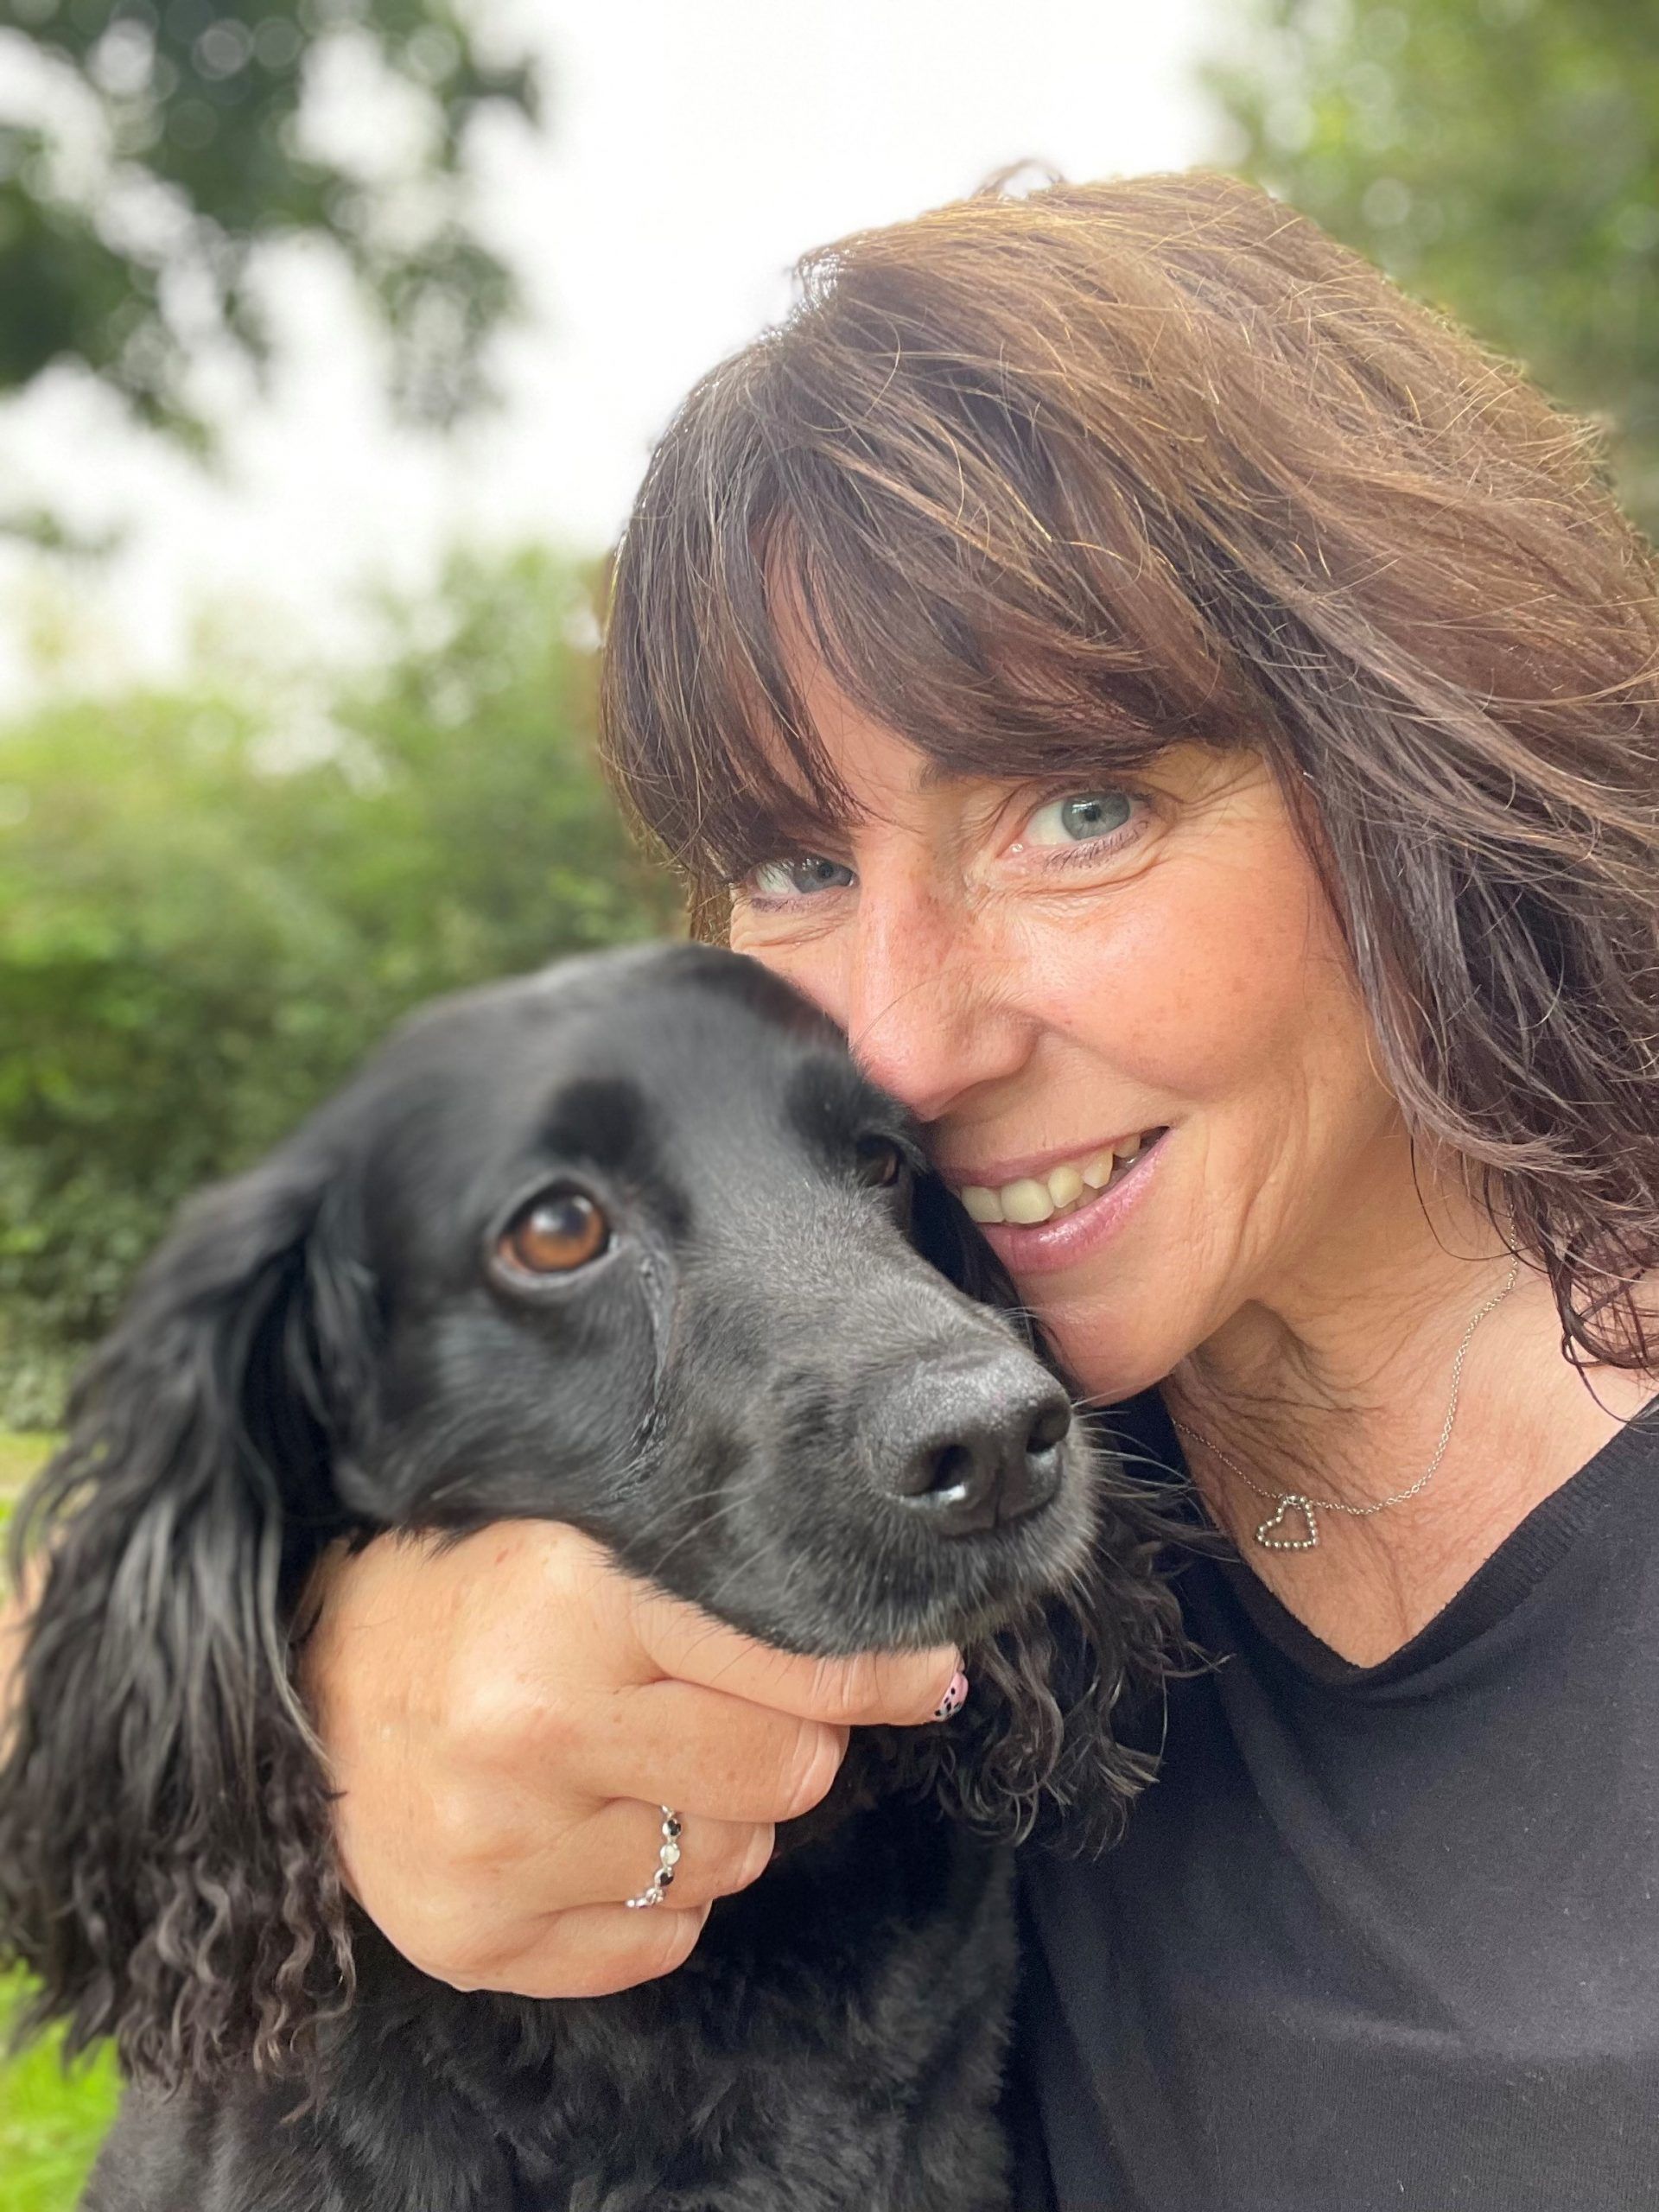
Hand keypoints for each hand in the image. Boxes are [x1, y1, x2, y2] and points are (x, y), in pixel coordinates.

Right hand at [298, 1524, 960, 1999]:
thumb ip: (727, 1584)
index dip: (883, 1668)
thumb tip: (919, 1663)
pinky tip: (591, 1826)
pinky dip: (653, 1895)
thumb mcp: (589, 1539)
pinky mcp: (469, 1941)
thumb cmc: (470, 1588)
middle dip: (790, 1741)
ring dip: (713, 1816)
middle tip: (731, 1703)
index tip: (933, 1669)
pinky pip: (657, 1944)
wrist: (304, 1673)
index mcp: (570, 1599)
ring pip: (728, 1864)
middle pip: (786, 1777)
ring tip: (634, 1756)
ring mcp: (496, 1848)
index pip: (795, 1661)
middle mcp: (532, 1728)